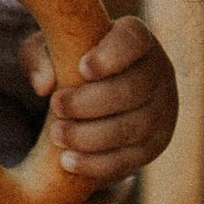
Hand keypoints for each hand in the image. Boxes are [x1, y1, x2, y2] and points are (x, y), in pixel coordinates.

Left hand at [24, 11, 175, 188]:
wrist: (96, 93)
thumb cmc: (71, 61)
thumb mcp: (51, 50)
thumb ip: (41, 57)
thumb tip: (43, 85)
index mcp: (137, 39)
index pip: (134, 41)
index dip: (111, 56)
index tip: (82, 69)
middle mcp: (158, 72)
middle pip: (131, 90)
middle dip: (89, 103)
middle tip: (55, 107)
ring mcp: (163, 111)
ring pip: (132, 128)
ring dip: (90, 136)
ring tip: (56, 136)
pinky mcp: (155, 144)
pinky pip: (131, 159)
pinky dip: (97, 164)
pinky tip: (68, 162)